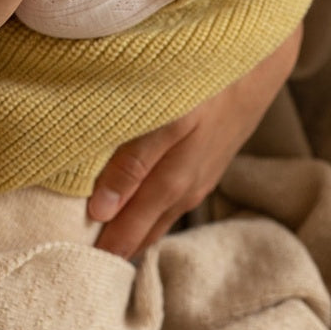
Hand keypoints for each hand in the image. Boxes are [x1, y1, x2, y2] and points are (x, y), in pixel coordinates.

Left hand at [89, 26, 302, 258]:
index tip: (68, 269)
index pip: (127, 235)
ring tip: (100, 243)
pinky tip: (136, 205)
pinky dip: (149, 209)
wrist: (262, 60)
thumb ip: (134, 163)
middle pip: (143, 234)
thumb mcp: (169, 120)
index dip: (99, 254)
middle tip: (76, 267)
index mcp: (172, 186)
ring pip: (158, 217)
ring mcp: (199, 178)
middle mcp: (186, 191)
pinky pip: (170, 200)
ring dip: (132, 230)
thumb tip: (102, 212)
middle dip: (113, 250)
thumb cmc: (210, 84)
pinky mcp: (206, 162)